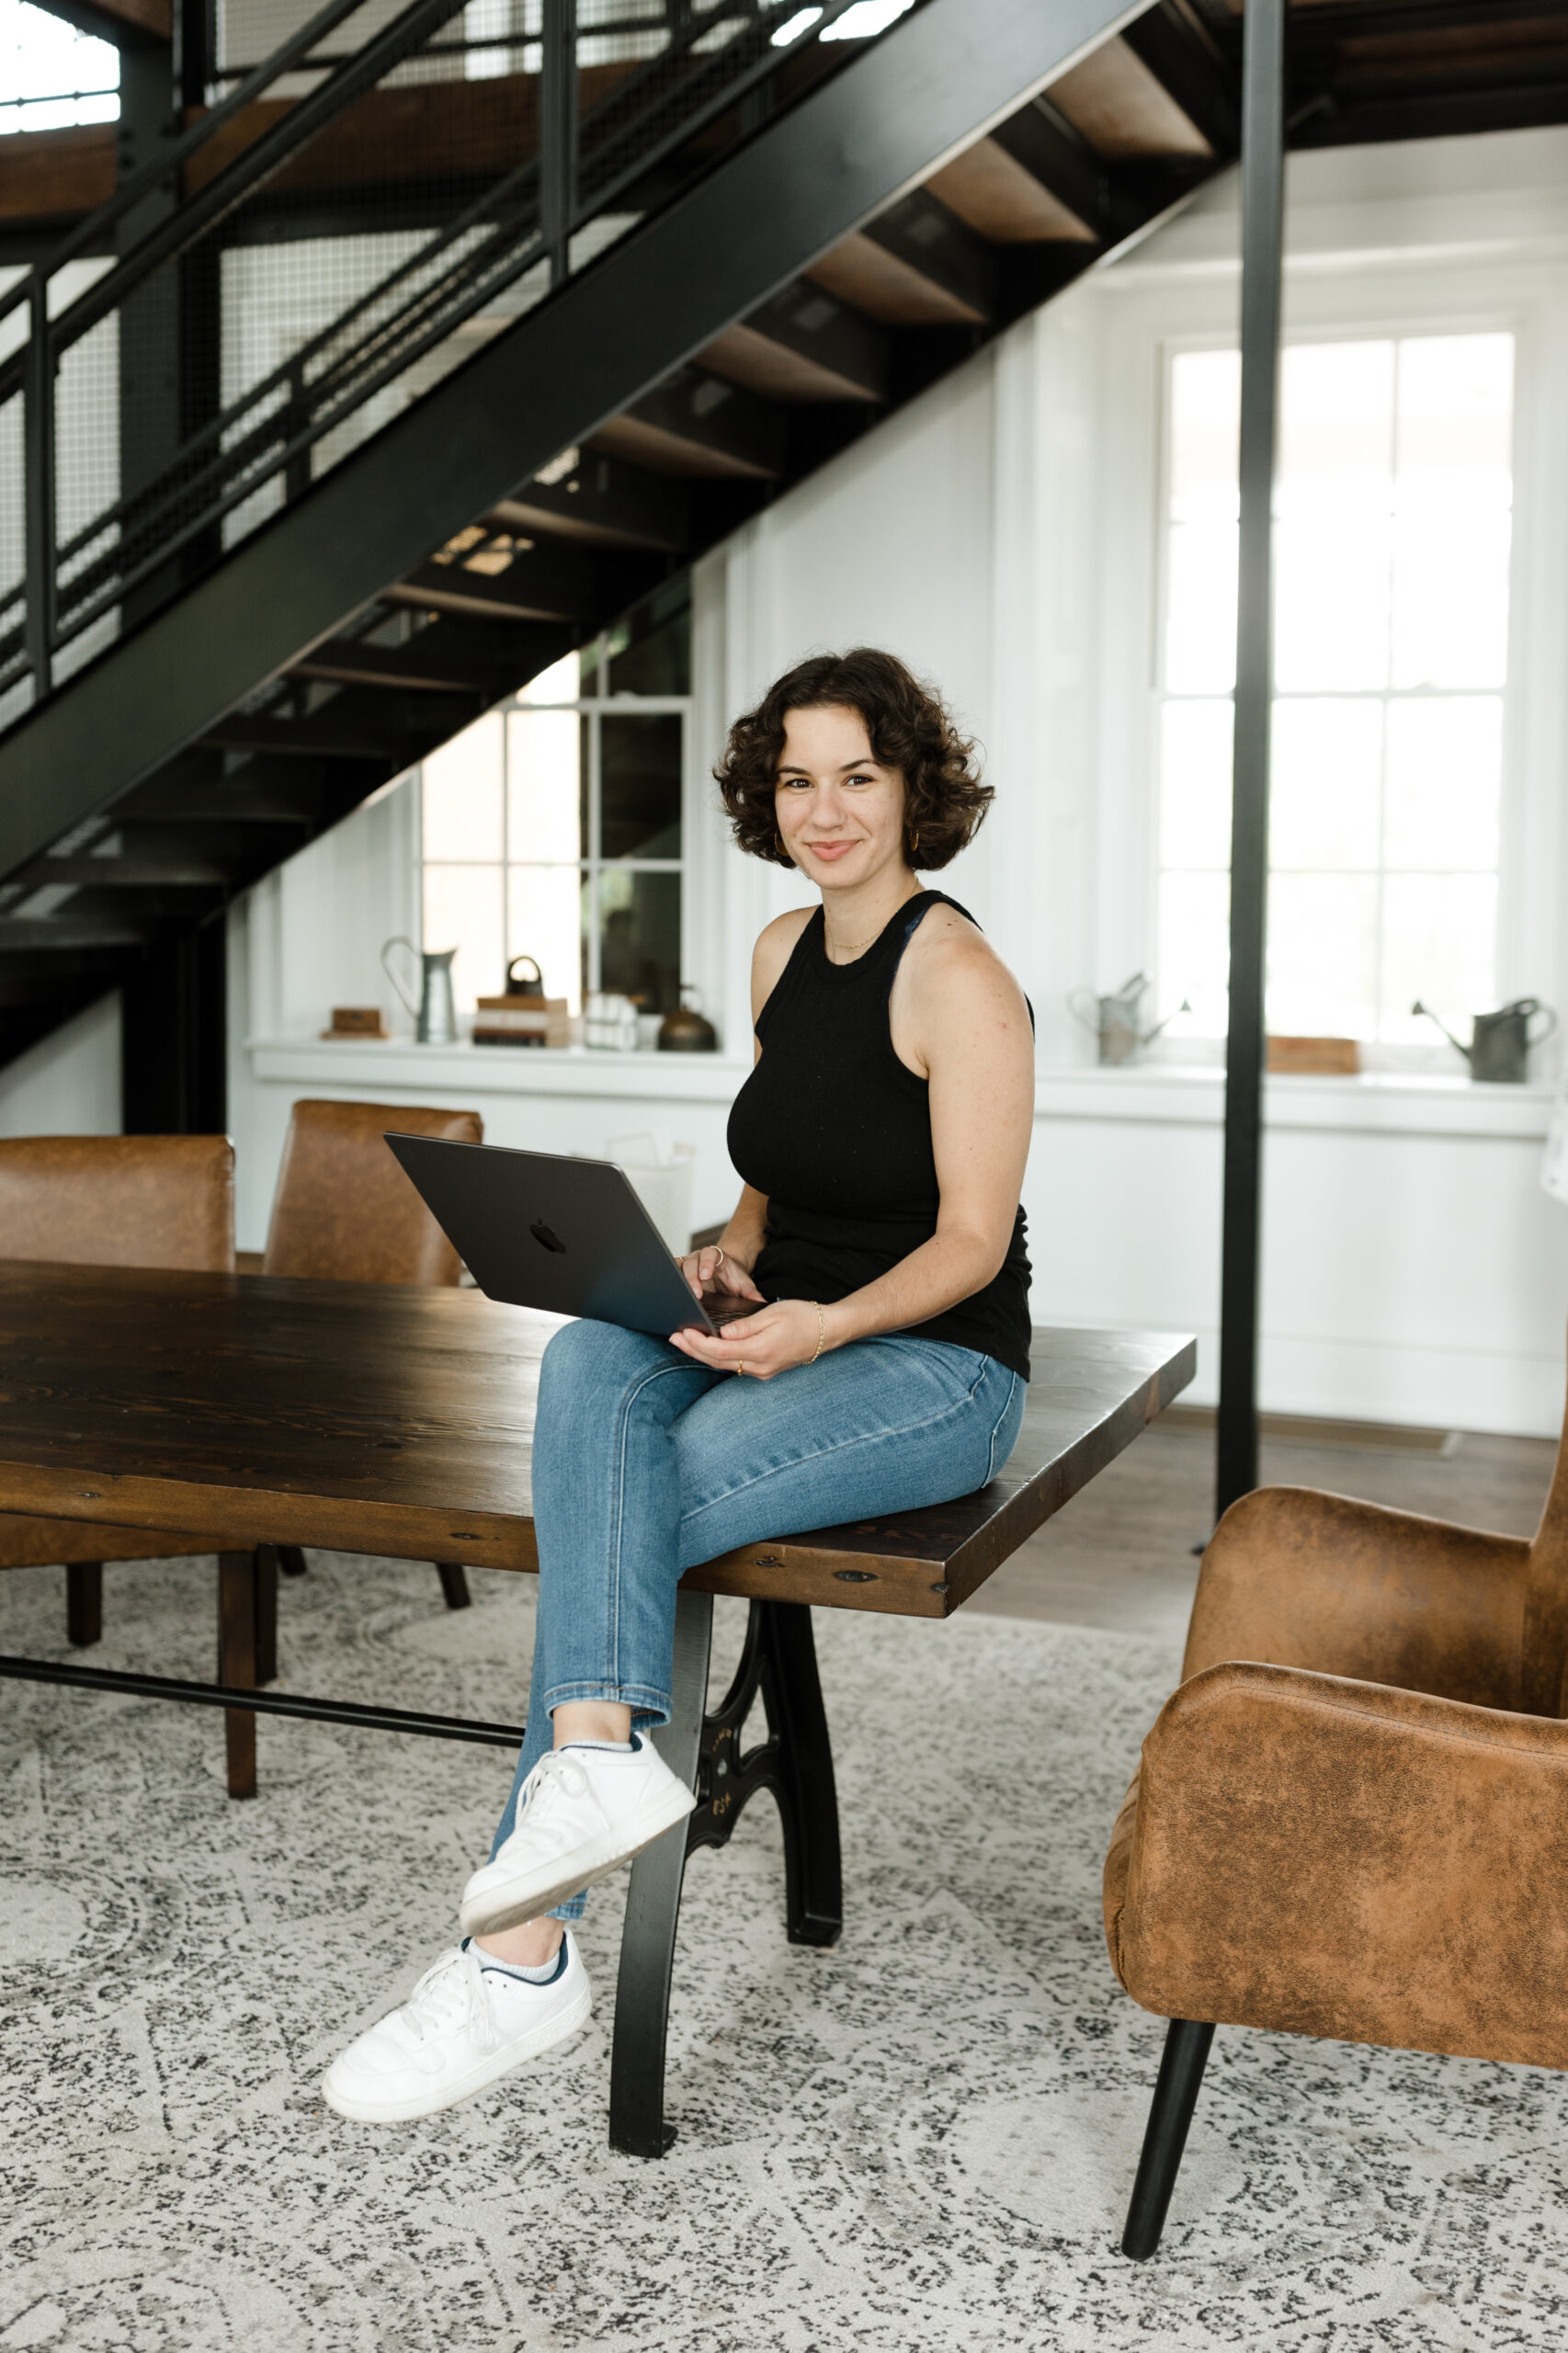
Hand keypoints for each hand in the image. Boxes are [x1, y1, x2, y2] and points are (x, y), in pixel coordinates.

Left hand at [670, 1297, 824, 1380]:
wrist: (828, 1331)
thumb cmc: (803, 1317)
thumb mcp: (772, 1314)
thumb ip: (745, 1326)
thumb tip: (721, 1335)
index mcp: (761, 1350)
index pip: (719, 1351)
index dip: (698, 1343)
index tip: (682, 1331)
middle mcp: (760, 1366)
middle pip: (717, 1361)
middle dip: (693, 1350)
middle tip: (673, 1337)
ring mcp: (763, 1371)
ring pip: (725, 1365)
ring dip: (703, 1354)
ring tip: (684, 1342)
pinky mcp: (765, 1370)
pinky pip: (736, 1365)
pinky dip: (718, 1356)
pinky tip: (708, 1348)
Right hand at [676, 1244, 764, 1308]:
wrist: (725, 1274)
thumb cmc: (733, 1279)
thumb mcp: (745, 1285)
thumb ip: (753, 1294)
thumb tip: (763, 1304)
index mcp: (716, 1257)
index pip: (709, 1255)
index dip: (706, 1264)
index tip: (705, 1275)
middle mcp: (698, 1258)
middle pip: (691, 1263)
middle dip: (692, 1278)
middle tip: (695, 1294)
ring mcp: (687, 1264)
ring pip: (678, 1267)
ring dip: (678, 1281)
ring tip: (680, 1296)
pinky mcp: (679, 1273)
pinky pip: (670, 1274)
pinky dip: (669, 1282)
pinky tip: (670, 1295)